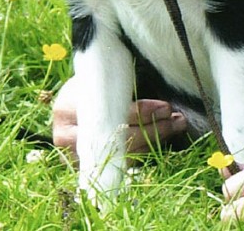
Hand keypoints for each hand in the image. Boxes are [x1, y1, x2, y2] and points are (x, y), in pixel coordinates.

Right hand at [51, 76, 187, 160]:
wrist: (74, 101)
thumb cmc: (93, 84)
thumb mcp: (104, 78)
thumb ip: (124, 83)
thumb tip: (162, 78)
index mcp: (68, 107)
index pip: (111, 112)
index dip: (142, 112)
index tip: (166, 108)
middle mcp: (67, 134)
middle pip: (118, 137)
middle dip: (153, 129)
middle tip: (177, 120)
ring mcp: (75, 154)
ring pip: (122, 154)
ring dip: (154, 141)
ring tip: (176, 127)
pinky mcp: (88, 166)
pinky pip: (122, 163)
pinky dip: (146, 151)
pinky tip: (164, 138)